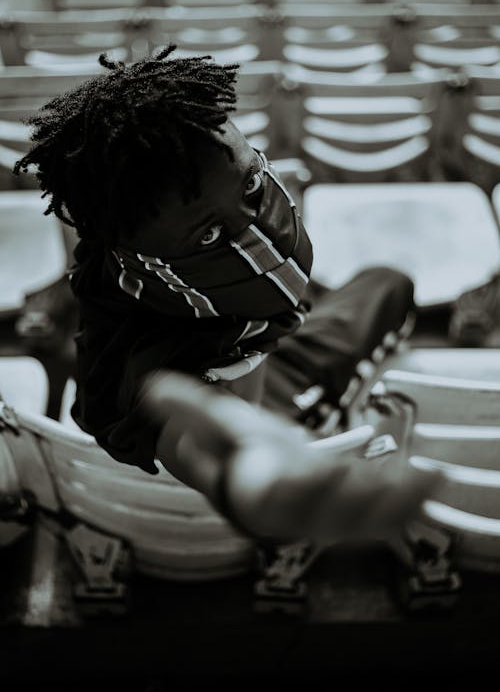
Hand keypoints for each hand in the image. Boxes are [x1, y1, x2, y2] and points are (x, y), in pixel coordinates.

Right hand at [145, 372, 442, 542]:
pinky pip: (384, 513)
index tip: (317, 471)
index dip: (295, 490)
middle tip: (380, 480)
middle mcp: (295, 515)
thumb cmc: (238, 445)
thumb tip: (150, 388)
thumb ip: (186, 409)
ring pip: (362, 520)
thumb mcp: (214, 422)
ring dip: (393, 504)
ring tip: (424, 478)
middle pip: (326, 518)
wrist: (265, 465)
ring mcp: (330, 515)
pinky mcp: (356, 508)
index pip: (274, 501)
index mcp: (257, 497)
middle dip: (353, 502)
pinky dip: (408, 501)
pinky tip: (430, 477)